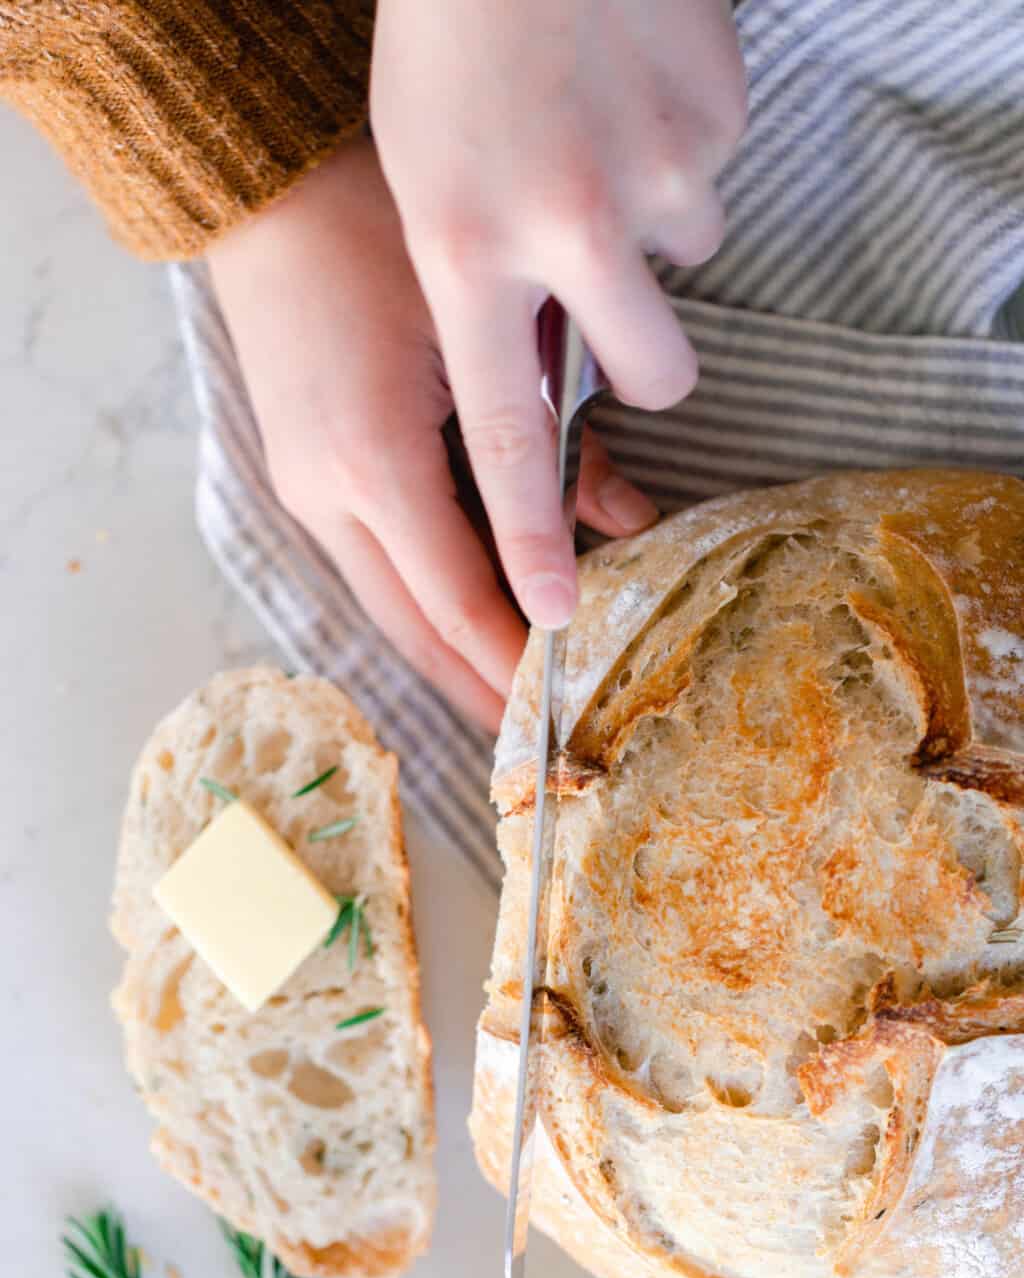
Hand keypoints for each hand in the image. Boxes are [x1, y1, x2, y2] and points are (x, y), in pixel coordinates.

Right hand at [208, 139, 656, 730]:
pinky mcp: (303, 475)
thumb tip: (631, 523)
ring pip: (389, 604)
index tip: (562, 703)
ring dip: (449, 650)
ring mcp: (304, 490)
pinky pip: (374, 564)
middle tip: (534, 733)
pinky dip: (426, 599)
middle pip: (413, 627)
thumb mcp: (488, 332)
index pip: (458, 599)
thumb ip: (558, 438)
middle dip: (475, 684)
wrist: (264, 192)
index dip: (511, 657)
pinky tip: (468, 616)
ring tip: (507, 689)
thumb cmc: (381, 235)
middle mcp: (326, 495)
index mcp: (373, 460)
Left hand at [371, 0, 745, 628]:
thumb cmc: (440, 51)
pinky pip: (715, 179)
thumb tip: (554, 398)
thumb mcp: (423, 194)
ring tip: (591, 135)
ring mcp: (648, 170)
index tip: (551, 620)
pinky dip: (679, 149)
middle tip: (612, 294)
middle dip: (646, 357)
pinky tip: (625, 86)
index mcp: (461, 256)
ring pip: (687, 265)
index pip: (500, 439)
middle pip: (652, 374)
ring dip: (651, 225)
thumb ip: (482, 305)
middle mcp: (561, 229)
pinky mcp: (713, 113)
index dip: (528, 541)